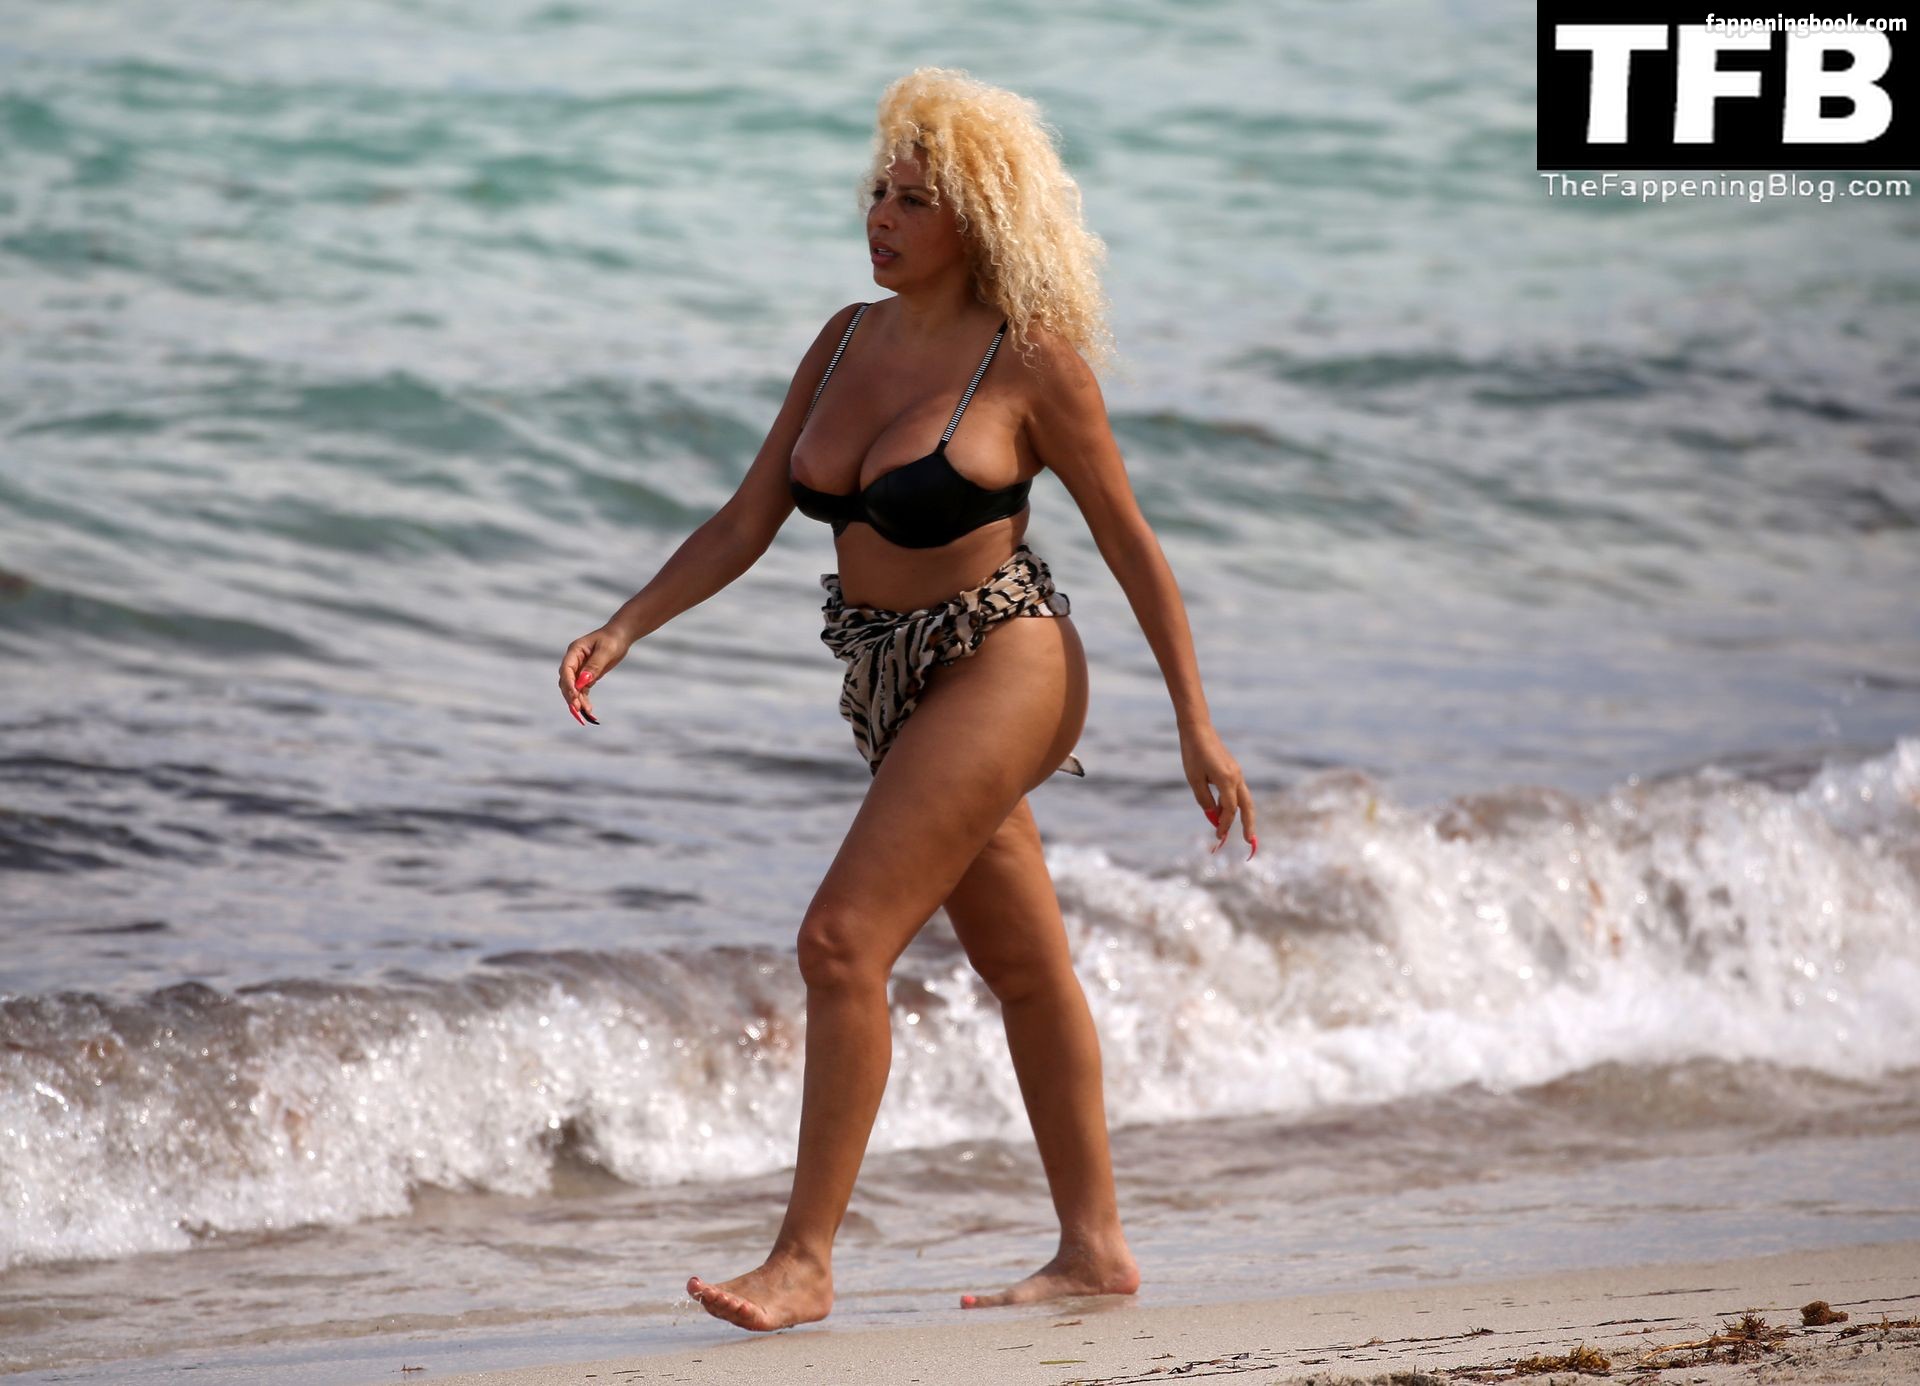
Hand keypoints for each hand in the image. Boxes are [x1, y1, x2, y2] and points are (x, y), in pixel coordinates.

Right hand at [557, 625, 632, 725]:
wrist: (620, 636)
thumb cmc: (612, 639)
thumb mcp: (605, 651)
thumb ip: (594, 666)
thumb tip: (583, 682)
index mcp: (574, 651)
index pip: (566, 670)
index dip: (569, 685)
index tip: (575, 697)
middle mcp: (573, 661)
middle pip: (566, 682)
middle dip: (571, 697)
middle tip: (578, 712)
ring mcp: (578, 669)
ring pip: (573, 689)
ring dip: (578, 702)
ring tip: (586, 716)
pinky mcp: (586, 676)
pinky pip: (582, 691)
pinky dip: (584, 701)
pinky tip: (589, 712)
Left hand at [1180, 720, 1256, 859]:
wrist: (1198, 730)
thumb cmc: (1193, 754)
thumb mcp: (1194, 780)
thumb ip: (1204, 799)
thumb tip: (1212, 816)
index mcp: (1227, 780)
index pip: (1230, 810)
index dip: (1224, 825)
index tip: (1218, 837)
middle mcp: (1236, 777)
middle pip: (1247, 806)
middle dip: (1249, 825)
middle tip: (1250, 842)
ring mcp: (1236, 773)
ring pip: (1244, 799)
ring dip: (1239, 815)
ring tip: (1231, 829)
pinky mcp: (1232, 770)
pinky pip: (1236, 791)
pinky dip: (1232, 803)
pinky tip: (1220, 811)